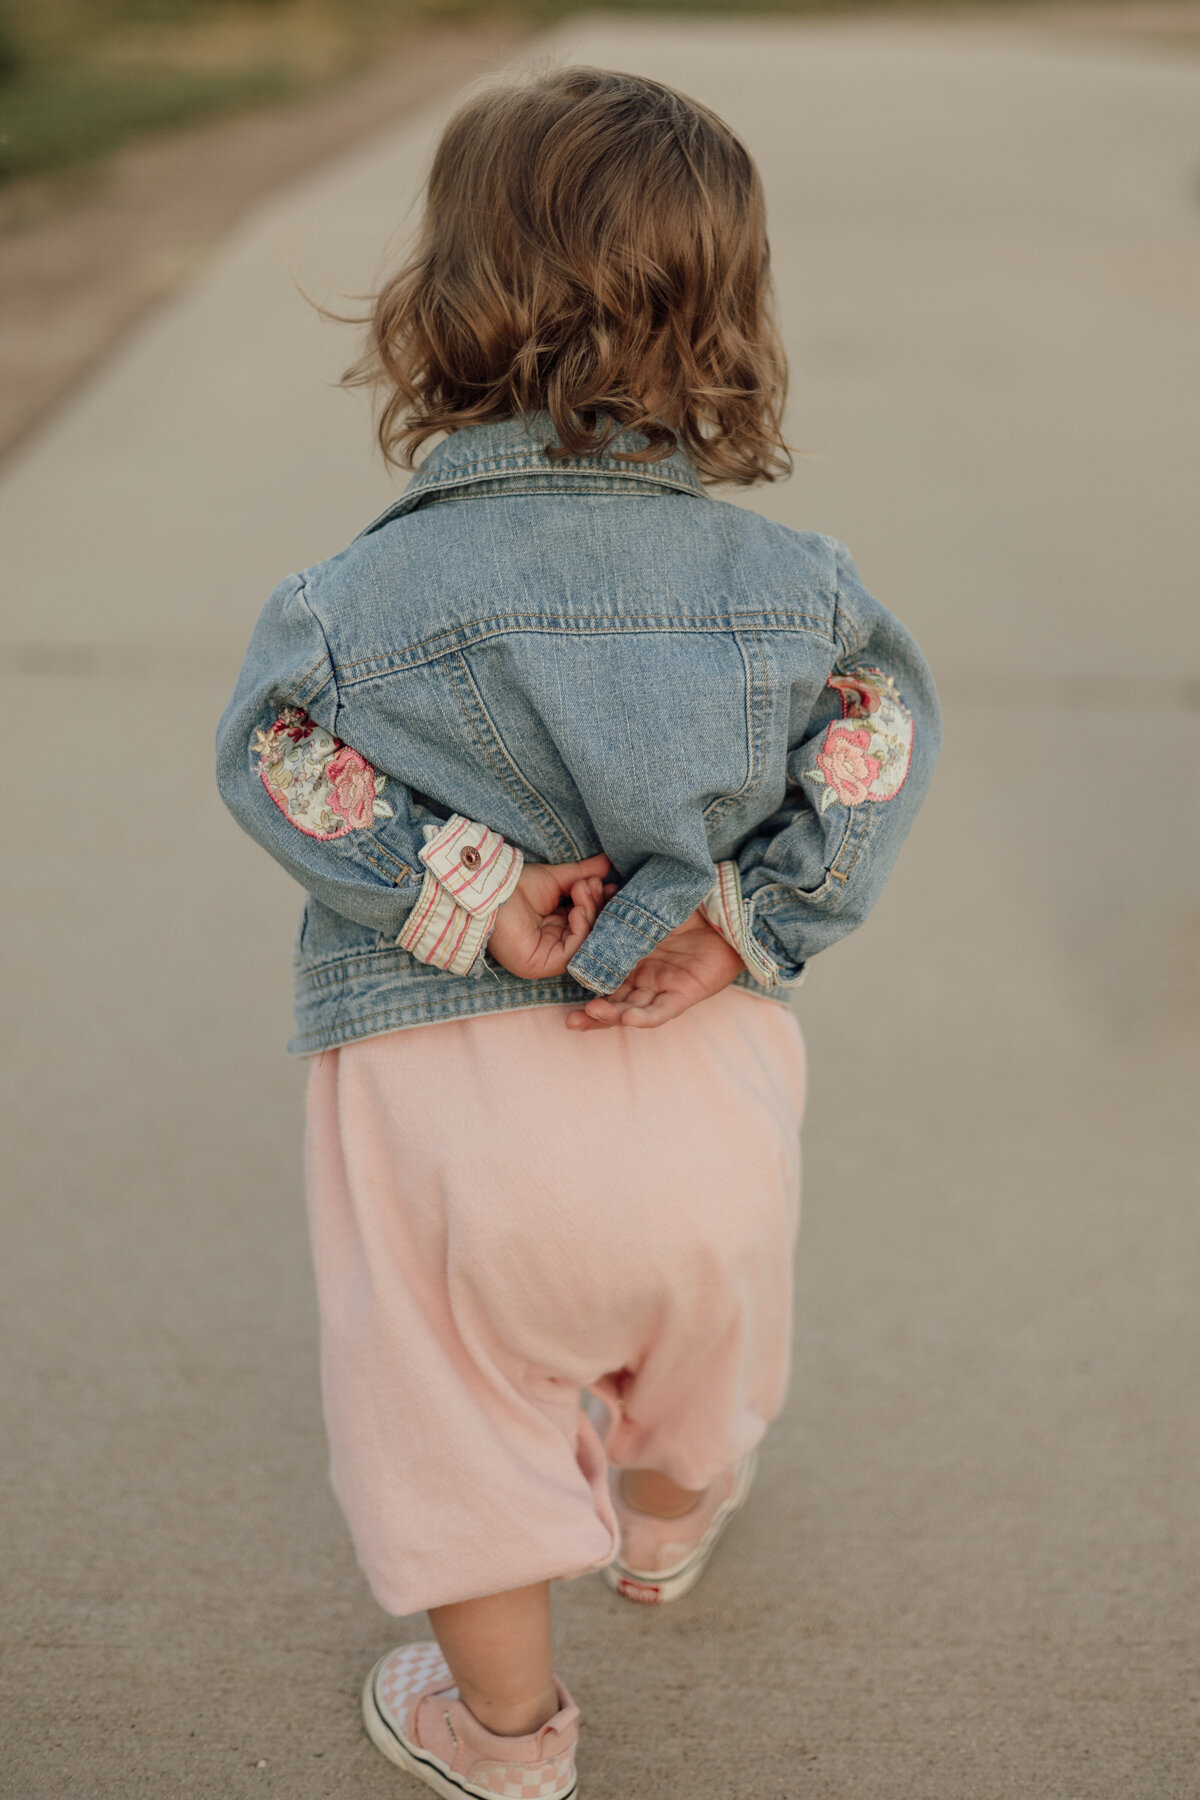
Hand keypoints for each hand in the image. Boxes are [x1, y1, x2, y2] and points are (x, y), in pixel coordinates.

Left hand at [487, 855, 615, 980]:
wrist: (491, 890)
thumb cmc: (517, 885)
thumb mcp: (558, 878)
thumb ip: (583, 874)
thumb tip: (608, 863)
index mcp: (559, 926)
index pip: (591, 920)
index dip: (602, 905)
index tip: (610, 885)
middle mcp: (556, 944)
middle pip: (592, 932)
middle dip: (597, 906)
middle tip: (593, 884)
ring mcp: (551, 957)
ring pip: (587, 942)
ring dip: (590, 913)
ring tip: (582, 890)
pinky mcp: (544, 965)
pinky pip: (574, 952)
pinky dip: (581, 929)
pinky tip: (577, 910)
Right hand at [565, 907, 742, 1030]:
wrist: (726, 905)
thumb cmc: (687, 901)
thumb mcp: (645, 904)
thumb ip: (619, 908)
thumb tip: (593, 893)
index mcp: (632, 956)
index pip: (603, 974)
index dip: (584, 979)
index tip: (563, 981)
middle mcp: (644, 976)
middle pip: (614, 1001)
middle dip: (594, 1013)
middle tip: (572, 1020)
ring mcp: (663, 987)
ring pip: (632, 1010)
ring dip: (613, 1016)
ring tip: (592, 1013)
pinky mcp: (685, 995)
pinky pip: (661, 1011)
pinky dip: (644, 1016)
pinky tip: (629, 1018)